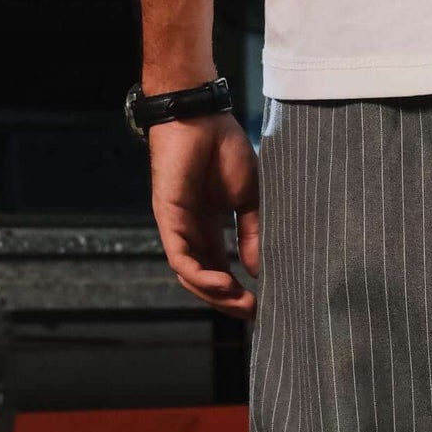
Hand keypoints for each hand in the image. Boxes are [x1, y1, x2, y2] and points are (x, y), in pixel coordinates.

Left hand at [147, 112, 259, 315]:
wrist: (201, 119)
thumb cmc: (224, 149)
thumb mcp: (249, 198)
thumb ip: (253, 233)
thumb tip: (260, 270)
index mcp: (210, 226)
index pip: (220, 269)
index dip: (238, 290)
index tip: (263, 304)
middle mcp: (191, 232)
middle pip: (205, 279)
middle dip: (228, 300)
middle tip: (253, 312)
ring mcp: (178, 227)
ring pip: (191, 276)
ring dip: (215, 295)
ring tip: (242, 303)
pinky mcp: (168, 220)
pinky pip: (181, 259)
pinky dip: (201, 276)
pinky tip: (224, 284)